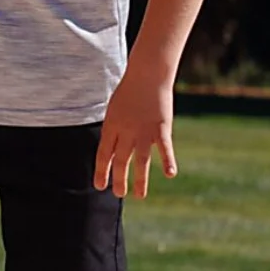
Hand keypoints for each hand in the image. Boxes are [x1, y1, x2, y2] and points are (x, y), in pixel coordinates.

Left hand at [93, 63, 177, 198]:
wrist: (147, 74)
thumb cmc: (129, 91)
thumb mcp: (114, 109)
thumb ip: (114, 130)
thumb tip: (112, 149)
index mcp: (112, 126)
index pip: (104, 153)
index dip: (101, 171)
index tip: (100, 186)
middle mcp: (126, 131)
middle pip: (120, 160)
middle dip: (119, 179)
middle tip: (118, 194)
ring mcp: (144, 130)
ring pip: (141, 160)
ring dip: (140, 180)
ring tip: (139, 196)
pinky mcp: (161, 127)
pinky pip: (164, 148)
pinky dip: (168, 161)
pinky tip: (169, 175)